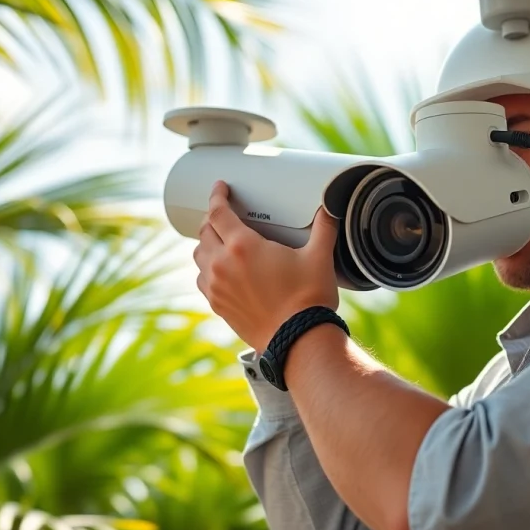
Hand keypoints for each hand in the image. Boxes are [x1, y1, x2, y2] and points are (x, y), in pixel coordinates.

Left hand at [193, 181, 340, 351]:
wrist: (298, 341)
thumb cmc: (308, 298)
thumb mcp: (319, 256)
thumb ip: (323, 227)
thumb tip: (330, 207)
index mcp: (243, 246)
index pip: (218, 212)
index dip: (217, 196)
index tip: (220, 188)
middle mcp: (222, 265)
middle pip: (205, 232)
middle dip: (212, 219)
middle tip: (224, 214)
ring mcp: (216, 287)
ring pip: (199, 257)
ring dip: (207, 244)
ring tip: (220, 241)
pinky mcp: (217, 306)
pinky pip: (202, 280)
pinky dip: (207, 269)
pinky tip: (220, 269)